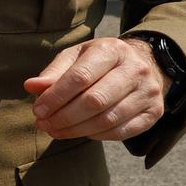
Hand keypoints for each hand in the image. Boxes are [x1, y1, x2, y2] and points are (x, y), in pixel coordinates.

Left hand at [26, 36, 171, 140]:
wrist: (142, 64)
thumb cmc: (98, 62)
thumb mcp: (75, 57)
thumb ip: (54, 72)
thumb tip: (31, 86)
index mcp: (112, 50)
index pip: (81, 76)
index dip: (56, 97)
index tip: (38, 110)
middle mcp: (135, 69)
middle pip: (95, 100)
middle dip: (64, 116)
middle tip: (44, 124)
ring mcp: (148, 92)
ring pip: (108, 119)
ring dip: (76, 130)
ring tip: (55, 130)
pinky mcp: (154, 112)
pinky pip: (122, 131)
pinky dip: (96, 135)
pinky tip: (80, 132)